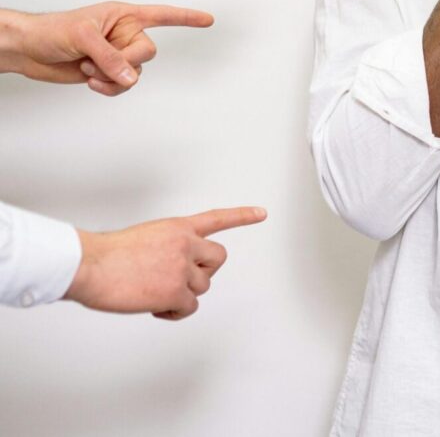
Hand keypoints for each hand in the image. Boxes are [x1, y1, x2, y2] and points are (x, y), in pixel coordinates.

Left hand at [0, 1, 213, 95]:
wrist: (29, 50)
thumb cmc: (51, 30)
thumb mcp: (83, 37)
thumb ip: (110, 56)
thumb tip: (130, 77)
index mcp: (124, 16)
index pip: (163, 15)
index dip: (186, 18)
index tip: (208, 20)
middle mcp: (124, 35)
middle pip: (147, 53)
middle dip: (126, 62)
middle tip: (101, 61)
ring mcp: (117, 55)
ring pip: (136, 74)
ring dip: (113, 78)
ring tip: (88, 69)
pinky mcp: (107, 73)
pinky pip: (123, 86)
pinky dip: (109, 88)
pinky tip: (91, 81)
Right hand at [65, 207, 266, 319]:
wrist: (90, 264)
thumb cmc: (105, 254)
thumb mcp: (143, 237)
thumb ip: (165, 247)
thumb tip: (168, 271)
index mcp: (177, 227)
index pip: (217, 218)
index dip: (241, 216)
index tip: (262, 213)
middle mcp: (186, 244)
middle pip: (218, 259)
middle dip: (205, 271)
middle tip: (182, 280)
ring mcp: (183, 267)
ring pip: (201, 286)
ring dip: (182, 294)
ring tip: (154, 294)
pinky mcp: (175, 291)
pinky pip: (189, 307)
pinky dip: (174, 312)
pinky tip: (156, 308)